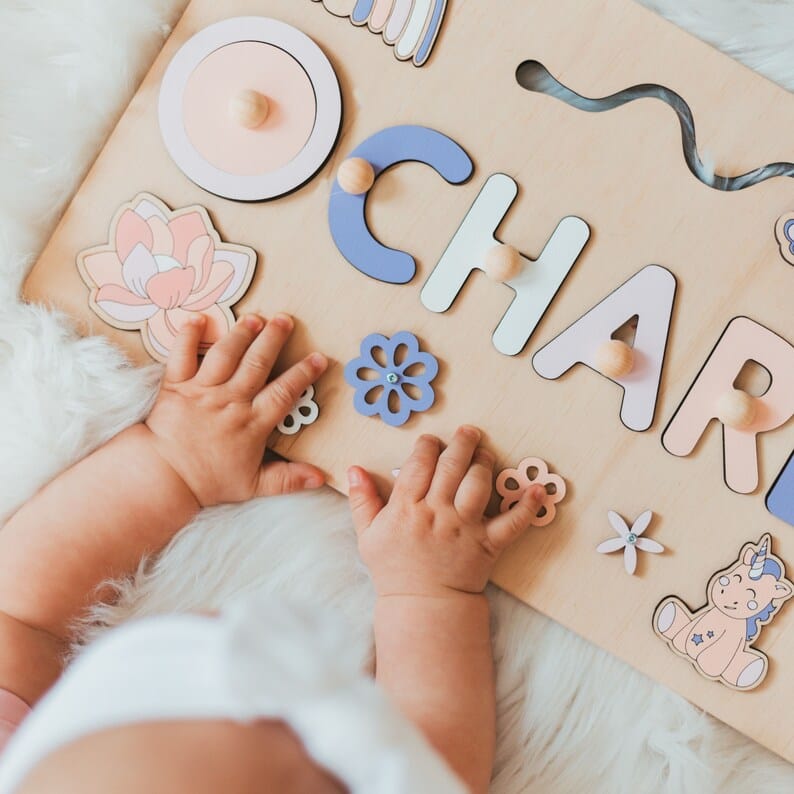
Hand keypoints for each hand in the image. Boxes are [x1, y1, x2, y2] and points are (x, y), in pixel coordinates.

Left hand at [144, 313, 327, 506]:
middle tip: (285, 320)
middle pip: (257, 363)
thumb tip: (320, 478)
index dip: (303, 374)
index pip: (284, 392)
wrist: (163, 479)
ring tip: (256, 318)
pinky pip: (182, 354)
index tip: (318, 358)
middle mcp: (230, 401)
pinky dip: (188, 335)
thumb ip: (288, 479)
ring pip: (226, 354)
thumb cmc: (208, 482)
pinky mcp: (176, 386)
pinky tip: (198, 319)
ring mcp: (202, 391)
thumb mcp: (253, 486)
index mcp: (252, 423)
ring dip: (242, 333)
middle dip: (273, 339)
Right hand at [347, 426, 544, 597]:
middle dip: (462, 442)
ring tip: (484, 454)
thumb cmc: (393, 569)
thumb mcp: (368, 534)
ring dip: (485, 463)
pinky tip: (537, 489)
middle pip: (452, 466)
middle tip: (468, 432)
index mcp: (406, 508)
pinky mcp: (487, 544)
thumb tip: (354, 468)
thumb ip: (362, 500)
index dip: (427, 446)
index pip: (419, 464)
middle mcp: (437, 513)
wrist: (421, 606)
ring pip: (479, 484)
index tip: (431, 441)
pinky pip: (512, 523)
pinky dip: (527, 506)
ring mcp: (464, 528)